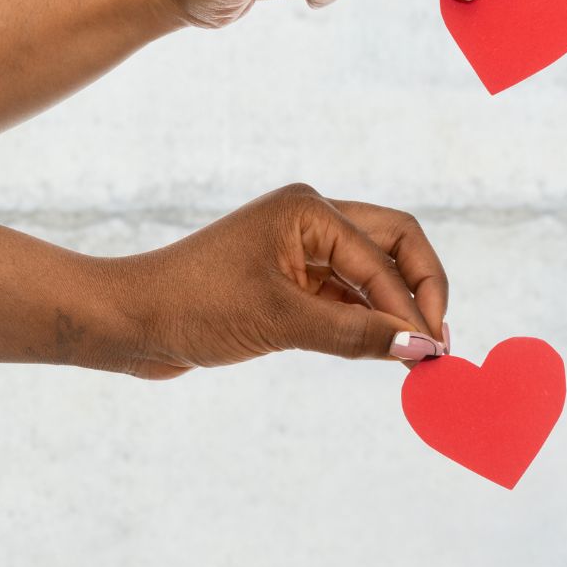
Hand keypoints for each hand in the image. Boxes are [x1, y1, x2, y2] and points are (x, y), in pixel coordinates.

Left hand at [0, 185, 447, 378]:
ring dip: (396, 311)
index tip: (430, 350)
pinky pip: (349, 299)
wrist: (130, 322)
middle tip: (436, 341)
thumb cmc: (194, 307)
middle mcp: (313, 221)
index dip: (413, 304)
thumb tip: (420, 348)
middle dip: (420, 291)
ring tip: (417, 355)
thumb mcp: (281, 321)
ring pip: (374, 276)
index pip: (386, 255)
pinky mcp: (294, 284)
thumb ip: (356, 334)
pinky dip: (369, 323)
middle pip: (395, 247)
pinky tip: (384, 350)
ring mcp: (303, 252)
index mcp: (310, 211)